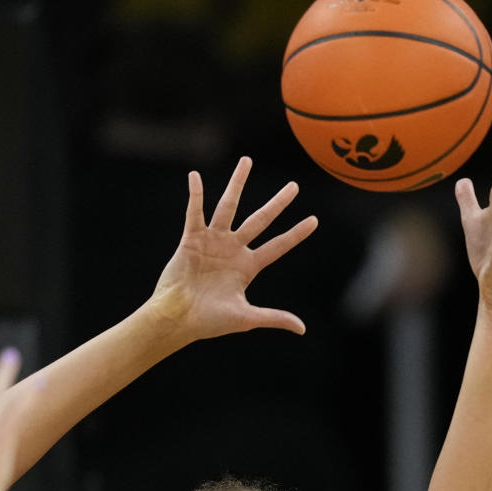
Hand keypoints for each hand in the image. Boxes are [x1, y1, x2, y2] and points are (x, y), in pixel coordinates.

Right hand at [149, 157, 317, 342]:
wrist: (177, 318)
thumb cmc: (209, 321)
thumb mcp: (246, 318)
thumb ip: (274, 317)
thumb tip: (302, 329)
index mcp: (248, 267)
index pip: (278, 246)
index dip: (296, 234)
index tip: (314, 220)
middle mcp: (233, 249)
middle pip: (261, 220)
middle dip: (278, 204)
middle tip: (294, 186)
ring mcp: (213, 242)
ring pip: (228, 207)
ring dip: (238, 184)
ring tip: (247, 161)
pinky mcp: (191, 239)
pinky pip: (194, 213)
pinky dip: (195, 196)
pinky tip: (195, 177)